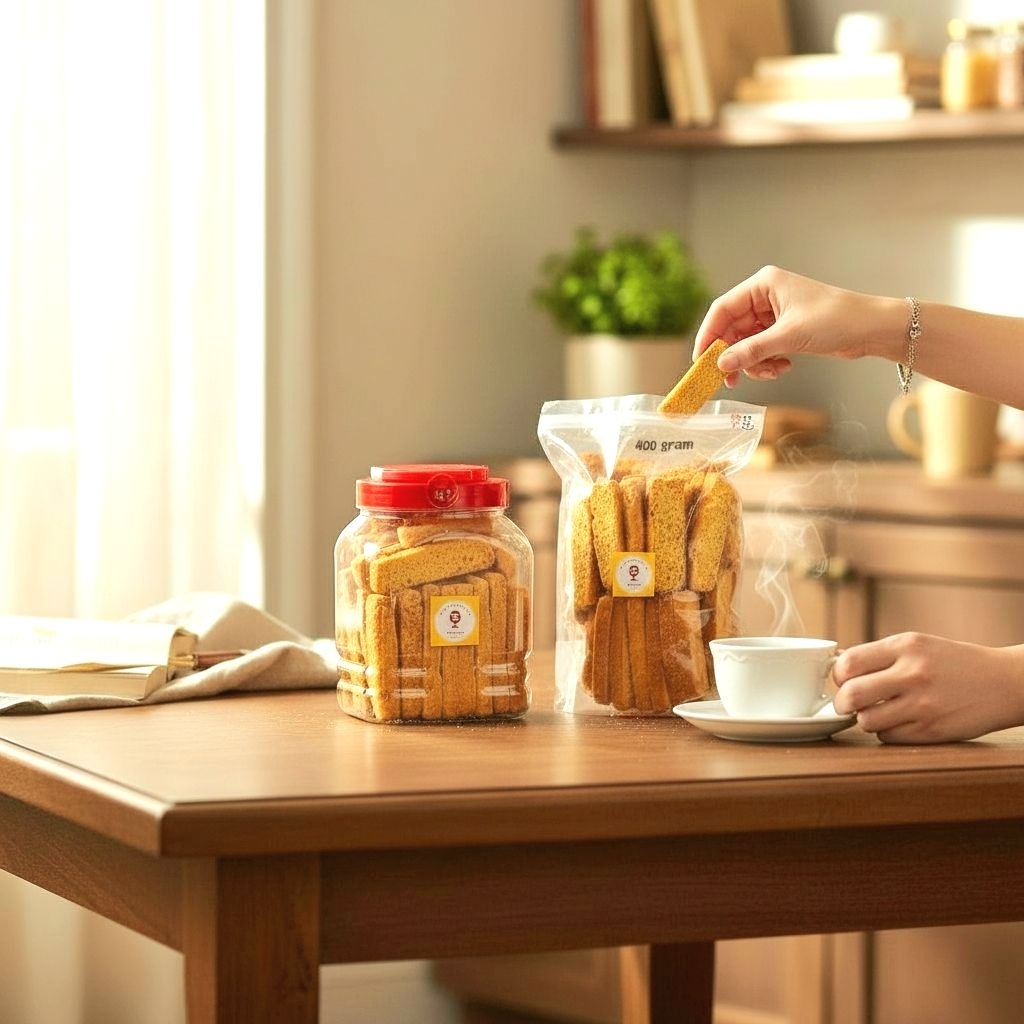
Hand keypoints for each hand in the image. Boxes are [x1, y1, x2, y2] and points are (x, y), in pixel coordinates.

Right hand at [692, 266, 895, 387]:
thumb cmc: (836, 320)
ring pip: (746, 343)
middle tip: (730, 379)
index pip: (722, 309)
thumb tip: (722, 365)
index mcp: (763, 285)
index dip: (708, 335)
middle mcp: (765, 296)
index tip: (701, 360)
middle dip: (733, 355)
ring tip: (772, 371)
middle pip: (732, 329)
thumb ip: (752, 351)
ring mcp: (774, 314)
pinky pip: (761, 349)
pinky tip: (783, 367)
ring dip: (754, 362)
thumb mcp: (788, 336)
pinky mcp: (783, 330)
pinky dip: (766, 362)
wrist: (870, 329)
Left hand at [832, 633, 1023, 743]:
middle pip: (851, 695)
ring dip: (866, 719)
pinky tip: (899, 722)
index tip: (843, 680)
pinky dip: (886, 733)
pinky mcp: (932, 731)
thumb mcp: (919, 645)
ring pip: (867, 720)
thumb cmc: (954, 663)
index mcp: (906, 646)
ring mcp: (923, 704)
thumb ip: (881, 655)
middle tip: (846, 704)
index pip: (849, 663)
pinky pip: (888, 737)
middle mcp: (913, 673)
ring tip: (877, 712)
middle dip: (842, 702)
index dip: (838, 676)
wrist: (1004, 683)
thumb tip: (839, 666)